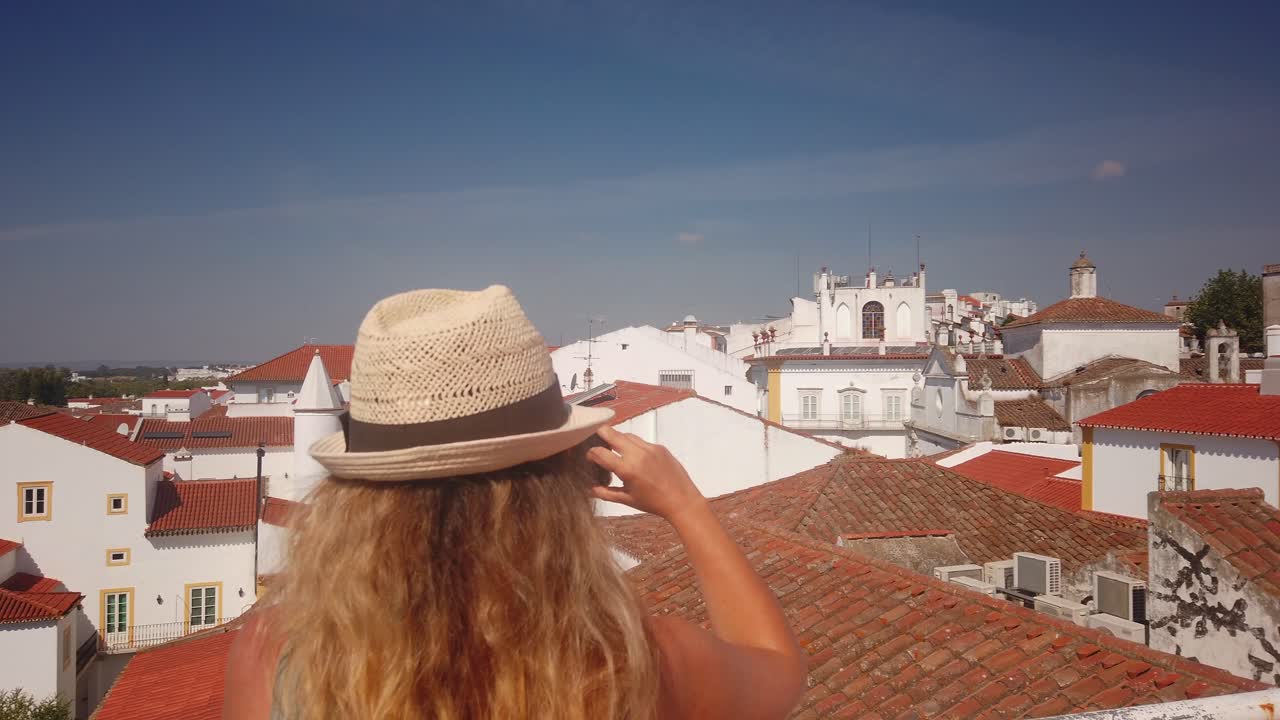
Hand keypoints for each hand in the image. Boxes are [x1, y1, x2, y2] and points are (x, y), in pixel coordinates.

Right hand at [586, 425, 707, 522]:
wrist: (682, 500)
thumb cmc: (653, 503)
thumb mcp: (627, 500)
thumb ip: (606, 493)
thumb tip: (589, 489)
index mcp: (627, 469)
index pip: (600, 452)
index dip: (591, 453)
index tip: (590, 457)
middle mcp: (637, 454)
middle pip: (611, 433)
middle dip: (600, 435)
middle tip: (597, 442)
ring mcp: (650, 448)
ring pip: (626, 435)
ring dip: (618, 440)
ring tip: (616, 451)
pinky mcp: (660, 447)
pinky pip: (641, 441)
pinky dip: (634, 446)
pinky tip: (635, 457)